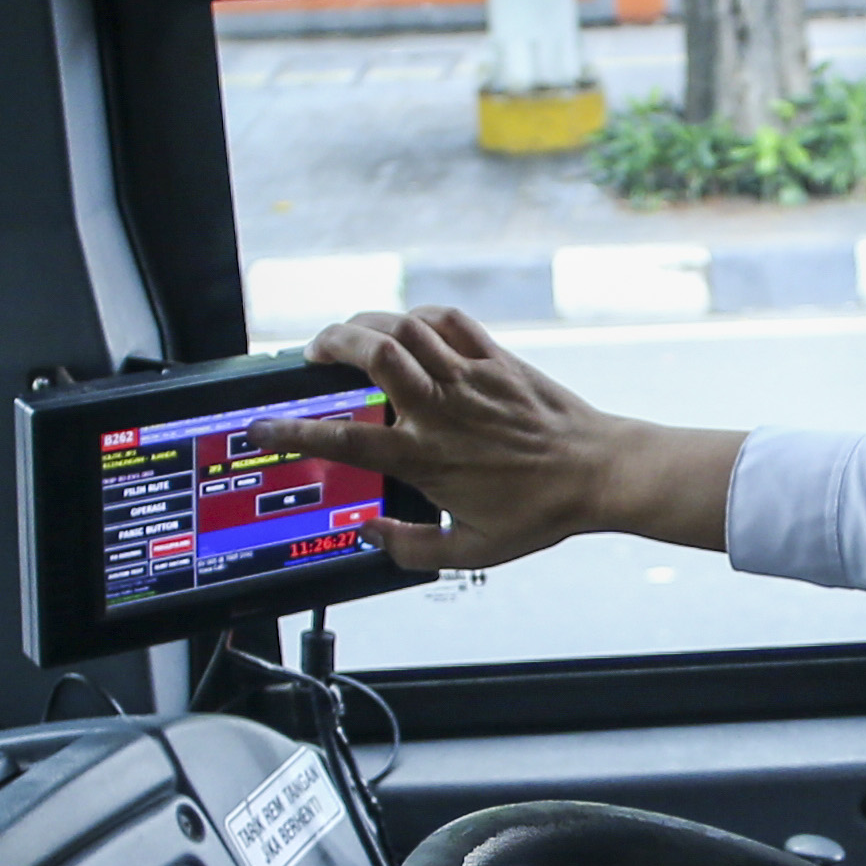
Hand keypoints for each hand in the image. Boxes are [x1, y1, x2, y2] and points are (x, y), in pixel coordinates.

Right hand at [297, 306, 743, 571]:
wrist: (601, 473)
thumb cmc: (542, 513)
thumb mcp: (473, 550)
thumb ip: (412, 549)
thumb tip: (368, 535)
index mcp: (426, 459)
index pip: (345, 441)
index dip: (295, 432)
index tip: (264, 426)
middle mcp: (442, 410)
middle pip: (372, 354)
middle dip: (330, 342)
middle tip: (311, 355)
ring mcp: (471, 377)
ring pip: (405, 328)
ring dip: (366, 323)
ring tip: (347, 335)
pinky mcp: (497, 358)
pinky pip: (448, 321)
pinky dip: (417, 315)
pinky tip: (405, 327)